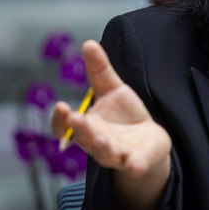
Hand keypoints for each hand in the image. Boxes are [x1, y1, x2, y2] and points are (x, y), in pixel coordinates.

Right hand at [51, 40, 171, 209]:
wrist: (149, 140)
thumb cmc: (125, 115)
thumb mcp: (113, 90)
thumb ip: (100, 71)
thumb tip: (88, 42)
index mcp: (87, 126)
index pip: (64, 128)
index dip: (59, 120)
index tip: (61, 105)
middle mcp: (97, 142)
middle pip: (85, 139)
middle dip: (81, 130)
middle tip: (77, 119)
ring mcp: (117, 154)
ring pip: (105, 155)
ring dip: (102, 149)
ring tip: (101, 141)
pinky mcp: (137, 161)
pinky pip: (134, 167)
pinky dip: (134, 167)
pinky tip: (135, 166)